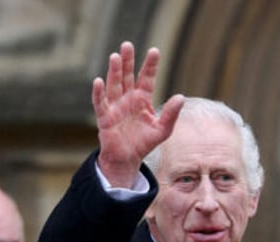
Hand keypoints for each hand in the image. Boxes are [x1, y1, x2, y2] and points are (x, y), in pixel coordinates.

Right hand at [92, 41, 183, 186]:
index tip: (155, 51)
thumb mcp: (162, 130)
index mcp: (142, 99)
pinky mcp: (104, 117)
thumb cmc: (145, 142)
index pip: (147, 78)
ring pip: (114, 85)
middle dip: (127, 61)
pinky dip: (98, 93)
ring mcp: (115, 106)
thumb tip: (181, 97)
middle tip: (127, 45)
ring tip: (115, 56)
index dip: (150, 65)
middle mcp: (128, 99)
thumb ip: (171, 114)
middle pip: (127, 76)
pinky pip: (100, 103)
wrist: (128, 158)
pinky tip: (98, 81)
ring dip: (114, 71)